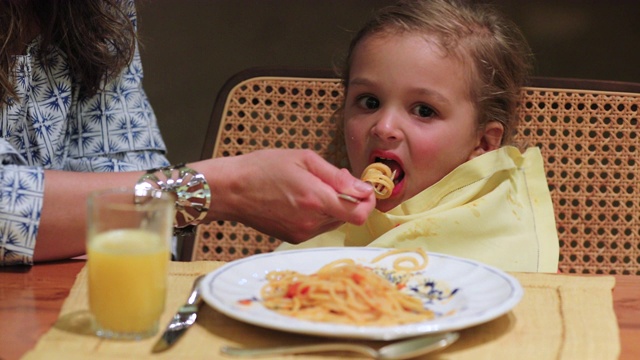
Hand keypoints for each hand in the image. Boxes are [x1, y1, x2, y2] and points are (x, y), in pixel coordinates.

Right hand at [196, 149, 374, 242]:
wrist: (231, 190)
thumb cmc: (263, 168)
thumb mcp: (304, 160)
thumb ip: (337, 176)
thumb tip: (364, 189)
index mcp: (316, 200)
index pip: (360, 213)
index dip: (368, 201)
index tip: (364, 188)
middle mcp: (311, 222)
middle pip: (348, 217)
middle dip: (349, 199)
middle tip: (333, 178)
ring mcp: (302, 232)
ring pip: (334, 222)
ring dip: (333, 206)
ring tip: (313, 187)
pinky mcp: (293, 237)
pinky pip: (318, 227)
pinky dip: (318, 214)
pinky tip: (302, 199)